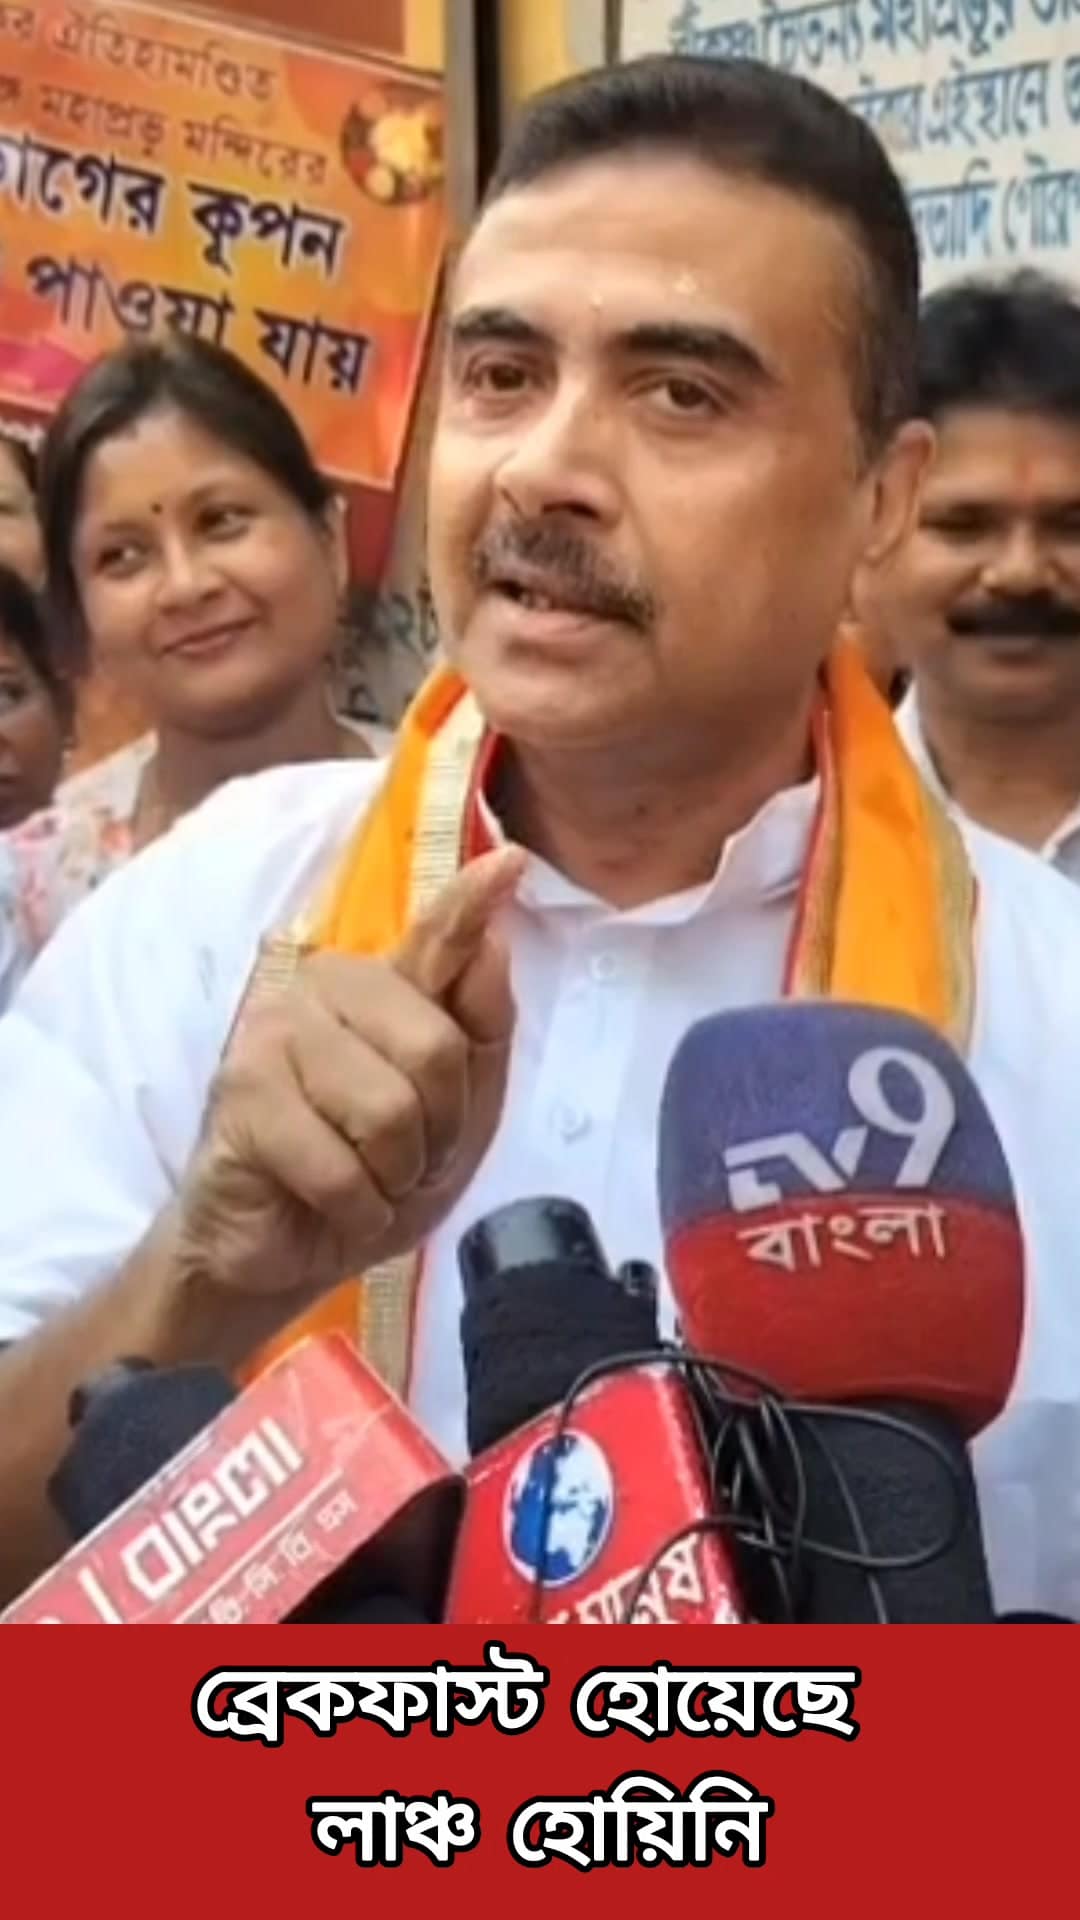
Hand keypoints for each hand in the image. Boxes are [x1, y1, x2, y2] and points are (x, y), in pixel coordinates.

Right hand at [171, 846, 524, 1308]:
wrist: (284, 1250)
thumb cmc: (373, 1173)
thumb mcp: (456, 1116)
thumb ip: (478, 1034)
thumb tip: (493, 944)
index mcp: (386, 986)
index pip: (438, 937)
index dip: (471, 904)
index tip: (511, 862)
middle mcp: (327, 987)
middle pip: (435, 1051)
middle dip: (436, 1132)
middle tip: (403, 1159)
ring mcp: (275, 1032)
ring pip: (389, 1112)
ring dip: (393, 1176)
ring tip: (364, 1180)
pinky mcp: (242, 1094)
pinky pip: (340, 1167)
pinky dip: (354, 1209)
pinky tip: (330, 1204)